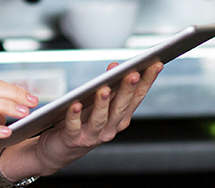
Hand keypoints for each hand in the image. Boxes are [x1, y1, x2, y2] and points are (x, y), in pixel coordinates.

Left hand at [33, 61, 162, 173]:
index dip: (147, 81)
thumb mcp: (98, 104)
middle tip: (133, 73)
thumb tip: (115, 66)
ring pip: (100, 119)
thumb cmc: (82, 122)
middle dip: (127, 90)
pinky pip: (74, 127)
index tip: (155, 64)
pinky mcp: (72, 140)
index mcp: (120, 118)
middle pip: (121, 108)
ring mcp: (92, 136)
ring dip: (102, 104)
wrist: (59, 150)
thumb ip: (108, 86)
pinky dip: (74, 117)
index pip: (137, 97)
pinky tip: (75, 105)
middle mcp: (110, 129)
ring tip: (104, 88)